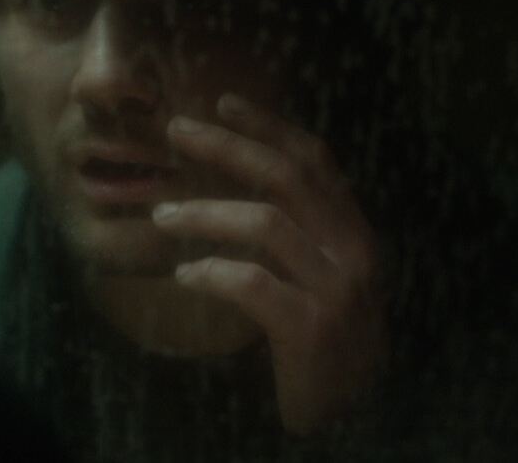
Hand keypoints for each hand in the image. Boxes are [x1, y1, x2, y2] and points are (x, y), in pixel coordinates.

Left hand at [155, 94, 384, 433]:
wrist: (352, 414)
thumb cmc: (325, 342)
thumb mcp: (322, 277)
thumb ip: (297, 234)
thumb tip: (238, 183)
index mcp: (354, 233)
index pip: (315, 162)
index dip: (271, 127)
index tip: (225, 103)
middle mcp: (354, 252)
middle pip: (287, 178)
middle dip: (228, 147)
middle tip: (176, 133)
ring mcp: (338, 290)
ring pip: (266, 224)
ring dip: (206, 213)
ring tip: (163, 216)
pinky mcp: (312, 327)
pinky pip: (253, 284)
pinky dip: (212, 274)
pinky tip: (185, 276)